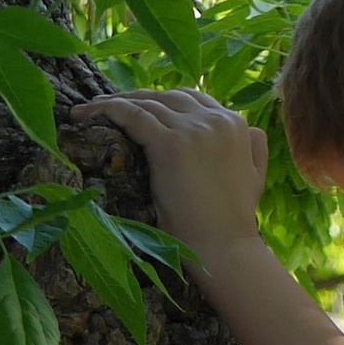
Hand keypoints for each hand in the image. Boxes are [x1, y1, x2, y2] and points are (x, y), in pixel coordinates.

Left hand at [92, 90, 268, 270]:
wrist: (226, 248)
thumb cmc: (234, 222)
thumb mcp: (256, 176)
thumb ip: (253, 148)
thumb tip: (248, 130)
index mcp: (236, 124)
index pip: (189, 100)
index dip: (159, 102)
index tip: (135, 110)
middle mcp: (216, 119)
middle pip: (165, 96)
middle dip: (133, 98)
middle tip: (103, 108)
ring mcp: (193, 129)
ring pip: (145, 102)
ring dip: (112, 103)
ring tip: (87, 112)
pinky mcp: (170, 143)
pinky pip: (132, 115)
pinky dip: (107, 111)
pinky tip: (87, 117)